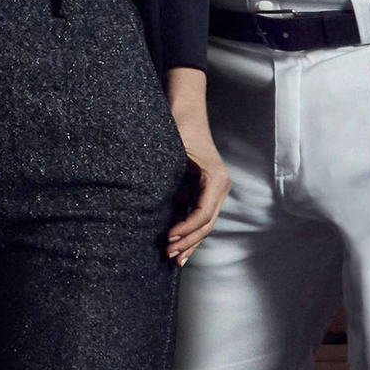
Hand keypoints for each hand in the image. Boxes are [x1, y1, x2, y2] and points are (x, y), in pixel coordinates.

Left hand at [164, 70, 229, 264]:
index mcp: (215, 179)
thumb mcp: (172, 153)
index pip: (203, 213)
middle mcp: (219, 186)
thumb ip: (168, 178)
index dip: (186, 229)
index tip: (168, 237)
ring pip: (204, 222)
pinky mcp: (204, 189)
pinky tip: (178, 244)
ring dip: (189, 241)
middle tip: (168, 255)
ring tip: (174, 258)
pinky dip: (188, 229)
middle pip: (206, 223)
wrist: (184, 110)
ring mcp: (213, 189)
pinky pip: (198, 214)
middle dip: (188, 241)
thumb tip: (151, 204)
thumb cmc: (178, 128)